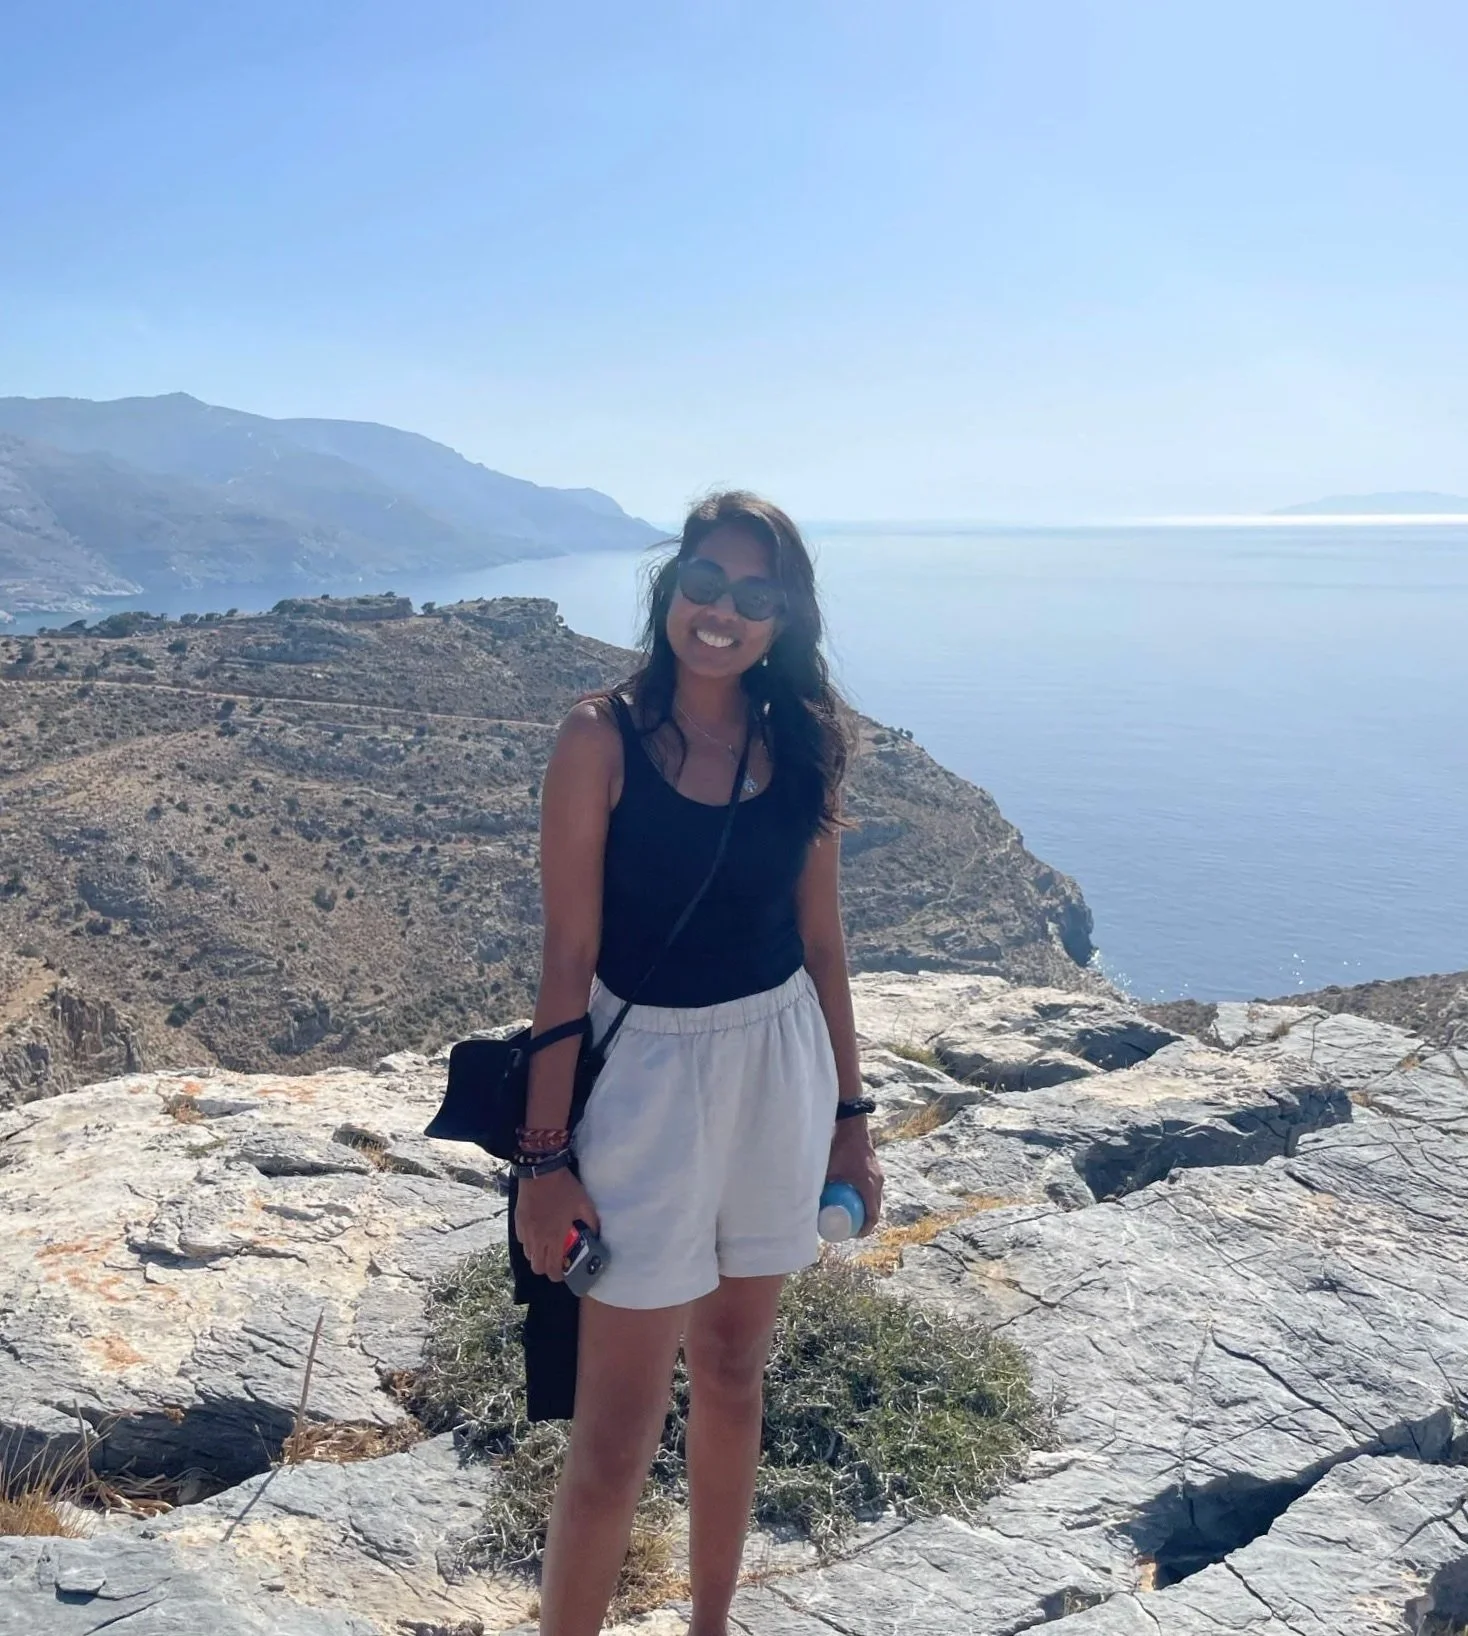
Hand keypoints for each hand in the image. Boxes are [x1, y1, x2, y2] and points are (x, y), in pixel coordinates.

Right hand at [515, 1167, 600, 1280]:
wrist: (541, 1171)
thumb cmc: (564, 1188)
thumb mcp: (585, 1204)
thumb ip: (591, 1222)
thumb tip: (596, 1234)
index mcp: (554, 1237)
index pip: (552, 1269)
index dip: (558, 1276)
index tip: (565, 1272)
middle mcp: (537, 1239)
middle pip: (537, 1267)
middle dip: (547, 1268)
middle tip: (556, 1259)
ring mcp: (526, 1231)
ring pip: (528, 1255)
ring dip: (538, 1255)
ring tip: (547, 1245)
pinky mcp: (518, 1222)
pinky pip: (522, 1240)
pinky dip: (530, 1242)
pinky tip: (538, 1232)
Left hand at [827, 1119, 883, 1237]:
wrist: (851, 1125)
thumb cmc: (839, 1147)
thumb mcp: (827, 1170)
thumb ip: (818, 1186)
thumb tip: (804, 1203)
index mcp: (868, 1186)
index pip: (872, 1215)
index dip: (864, 1229)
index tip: (853, 1234)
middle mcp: (877, 1182)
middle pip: (874, 1209)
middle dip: (863, 1221)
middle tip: (849, 1226)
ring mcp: (878, 1175)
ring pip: (874, 1199)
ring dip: (865, 1208)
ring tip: (850, 1213)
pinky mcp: (875, 1169)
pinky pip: (873, 1189)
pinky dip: (866, 1197)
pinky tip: (853, 1196)